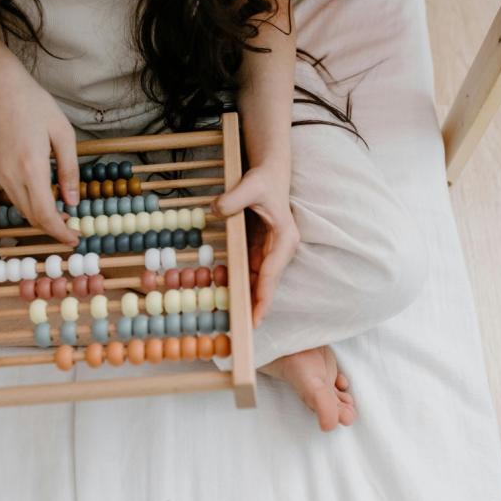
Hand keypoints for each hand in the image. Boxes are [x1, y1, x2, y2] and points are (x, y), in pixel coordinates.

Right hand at [0, 26, 79, 244]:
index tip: (75, 239)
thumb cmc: (35, 103)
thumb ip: (69, 170)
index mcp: (31, 167)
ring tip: (61, 214)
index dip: (60, 232)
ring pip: (21, 208)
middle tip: (72, 229)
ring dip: (40, 216)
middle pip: (31, 216)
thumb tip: (72, 201)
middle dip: (52, 228)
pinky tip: (44, 195)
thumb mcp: (63, 133)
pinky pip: (12, 195)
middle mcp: (10, 174)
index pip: (45, 214)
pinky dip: (29, 203)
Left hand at [212, 165, 298, 326]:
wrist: (270, 172)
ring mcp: (270, 250)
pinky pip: (248, 270)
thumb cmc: (264, 179)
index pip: (271, 273)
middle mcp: (280, 249)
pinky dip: (238, 282)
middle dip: (254, 306)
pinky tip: (225, 294)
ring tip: (232, 318)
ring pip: (257, 280)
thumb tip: (216, 210)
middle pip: (266, 283)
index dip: (262, 297)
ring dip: (245, 297)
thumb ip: (234, 198)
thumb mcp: (250, 185)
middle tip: (241, 329)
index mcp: (284, 238)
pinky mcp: (260, 248)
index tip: (255, 319)